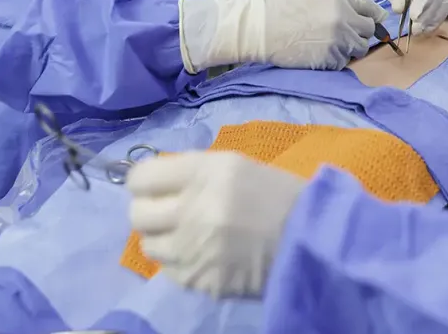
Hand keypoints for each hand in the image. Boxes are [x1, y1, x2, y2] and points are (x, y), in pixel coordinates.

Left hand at [128, 151, 306, 298]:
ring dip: (163, 239)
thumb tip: (155, 181)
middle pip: (137, 214)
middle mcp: (194, 209)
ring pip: (148, 246)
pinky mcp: (200, 280)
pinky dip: (180, 263)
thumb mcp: (234, 166)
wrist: (310, 239)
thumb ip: (192, 172)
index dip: (144, 182)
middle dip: (150, 212)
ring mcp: (194, 249)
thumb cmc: (275, 195)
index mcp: (205, 172)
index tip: (155, 186)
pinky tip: (202, 255)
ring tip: (187, 235)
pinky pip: (169, 271)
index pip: (140, 177)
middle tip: (169, 213)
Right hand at [178, 0, 386, 72]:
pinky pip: (344, 62)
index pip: (371, 9)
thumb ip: (341, 3)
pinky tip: (320, 54)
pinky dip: (336, 60)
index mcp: (341, 0)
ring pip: (359, 49)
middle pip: (368, 32)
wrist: (262, 29)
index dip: (373, 17)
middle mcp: (344, 20)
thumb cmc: (285, 11)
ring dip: (349, 49)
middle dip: (360, 34)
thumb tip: (364, 12)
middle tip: (346, 36)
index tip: (373, 22)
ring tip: (329, 45)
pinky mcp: (330, 60)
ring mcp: (339, 41)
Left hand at [334, 0, 447, 34]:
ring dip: (431, 20)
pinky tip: (422, 31)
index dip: (424, 0)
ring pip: (444, 6)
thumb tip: (400, 9)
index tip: (414, 16)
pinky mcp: (438, 0)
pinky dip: (432, 23)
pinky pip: (440, 12)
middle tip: (415, 28)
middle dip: (428, 14)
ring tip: (417, 31)